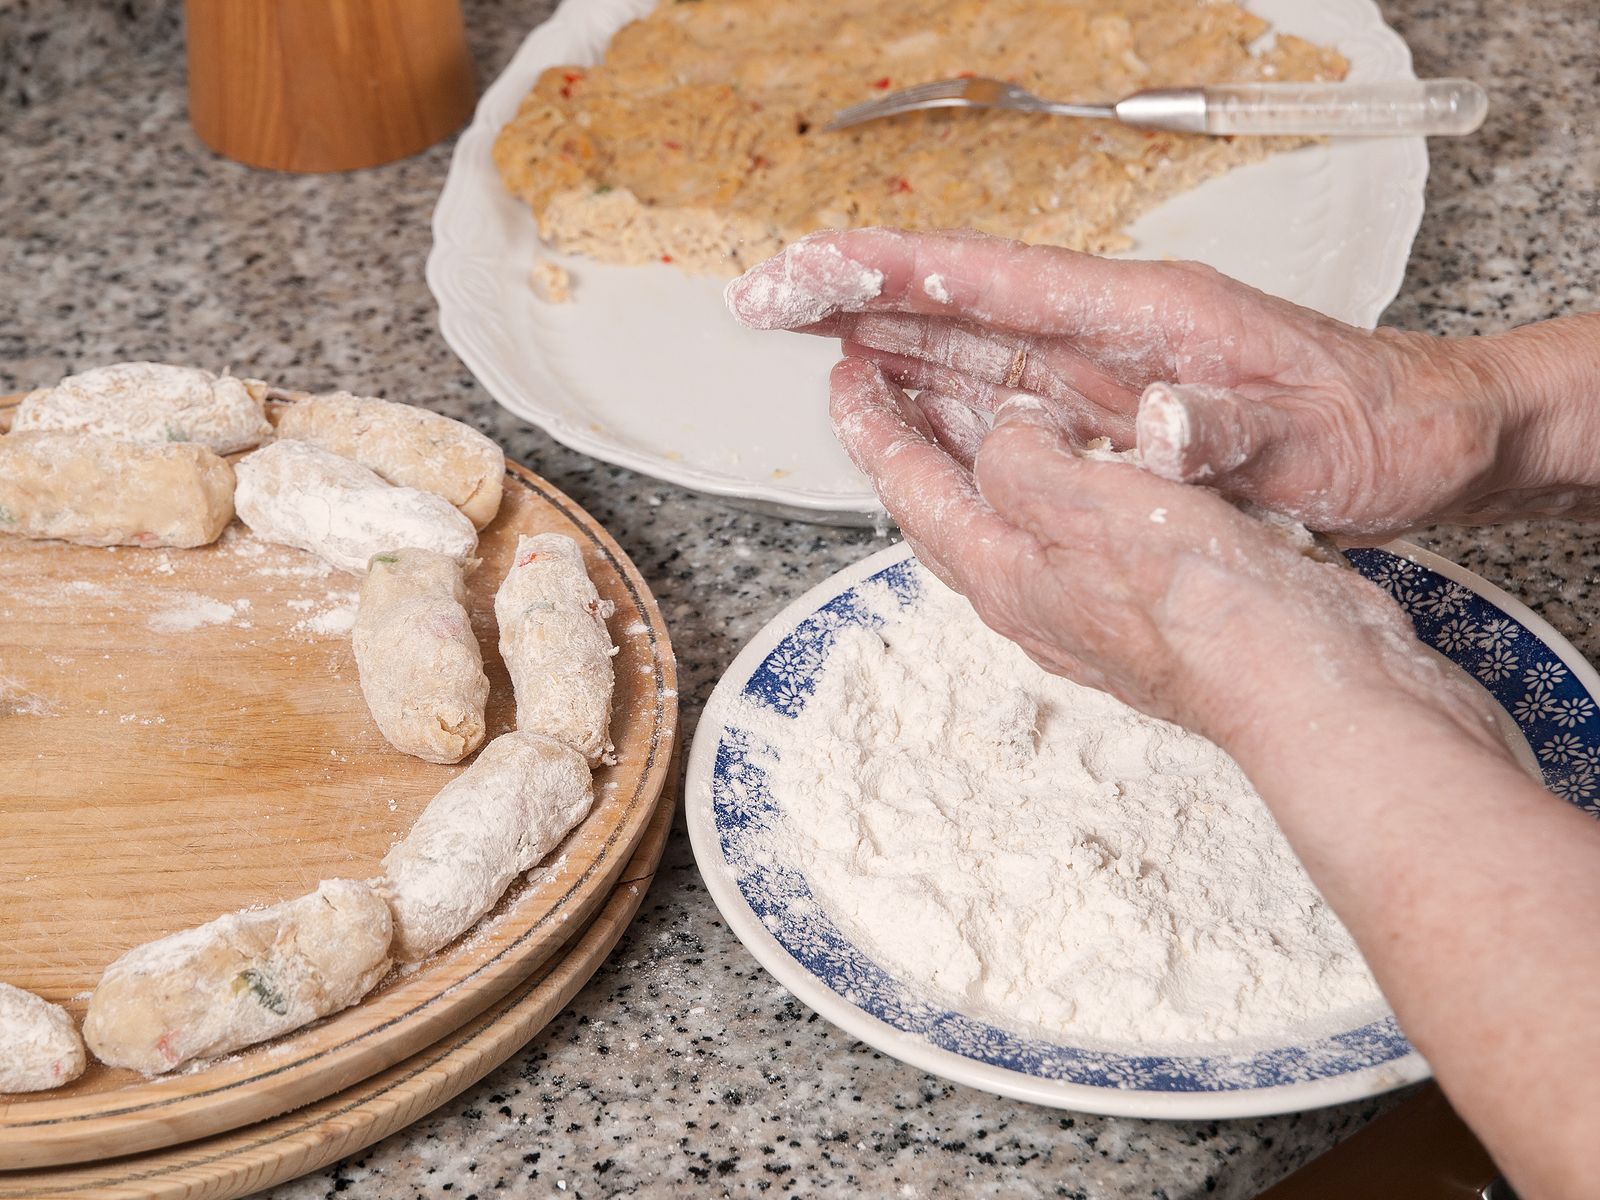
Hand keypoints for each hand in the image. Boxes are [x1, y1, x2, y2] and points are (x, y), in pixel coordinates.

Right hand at [727, 228, 1586, 538]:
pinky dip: (947, 406)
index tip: (810, 273)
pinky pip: (1010, 409)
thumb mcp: (1310, 435)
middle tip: (767, 299)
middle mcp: (1109, 340)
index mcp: (1142, 320)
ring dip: (888, 348)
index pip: (990, 283)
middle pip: (958, 307)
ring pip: (972, 356)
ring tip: (810, 346)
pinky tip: (905, 408)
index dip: (890, 275)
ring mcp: (1107, 380)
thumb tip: (1153, 431)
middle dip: (857, 300)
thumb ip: (1224, 434)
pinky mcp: (1116, 422)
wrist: (1427, 447)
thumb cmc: (1375, 428)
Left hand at [823, 355, 1503, 751]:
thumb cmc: (1202, 605)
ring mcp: (1084, 608)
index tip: (845, 379)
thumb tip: (998, 433)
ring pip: (1003, 524)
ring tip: (959, 409)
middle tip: (884, 388)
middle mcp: (1032, 597)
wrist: (1302, 682)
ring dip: (972, 463)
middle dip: (908, 447)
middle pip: (944, 514)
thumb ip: (1025, 462)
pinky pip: (1067, 533)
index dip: (873, 430)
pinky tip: (1071, 466)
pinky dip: (1046, 484)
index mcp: (1004, 573)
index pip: (912, 493)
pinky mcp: (1138, 607)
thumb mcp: (1093, 507)